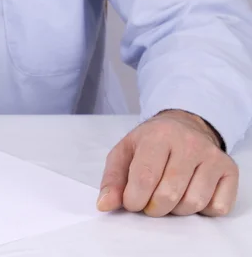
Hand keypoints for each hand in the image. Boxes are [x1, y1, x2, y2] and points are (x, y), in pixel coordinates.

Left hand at [97, 110, 238, 216]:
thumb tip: (104, 205)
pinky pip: (217, 207)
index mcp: (158, 136)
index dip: (134, 199)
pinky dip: (202, 209)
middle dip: (153, 207)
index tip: (131, 202)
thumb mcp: (124, 152)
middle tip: (149, 200)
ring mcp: (212, 155)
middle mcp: (188, 143)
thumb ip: (112, 180)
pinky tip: (191, 192)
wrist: (184, 125)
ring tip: (169, 194)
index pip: (145, 178)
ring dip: (176, 210)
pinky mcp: (230, 169)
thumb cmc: (150, 143)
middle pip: (169, 195)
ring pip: (193, 203)